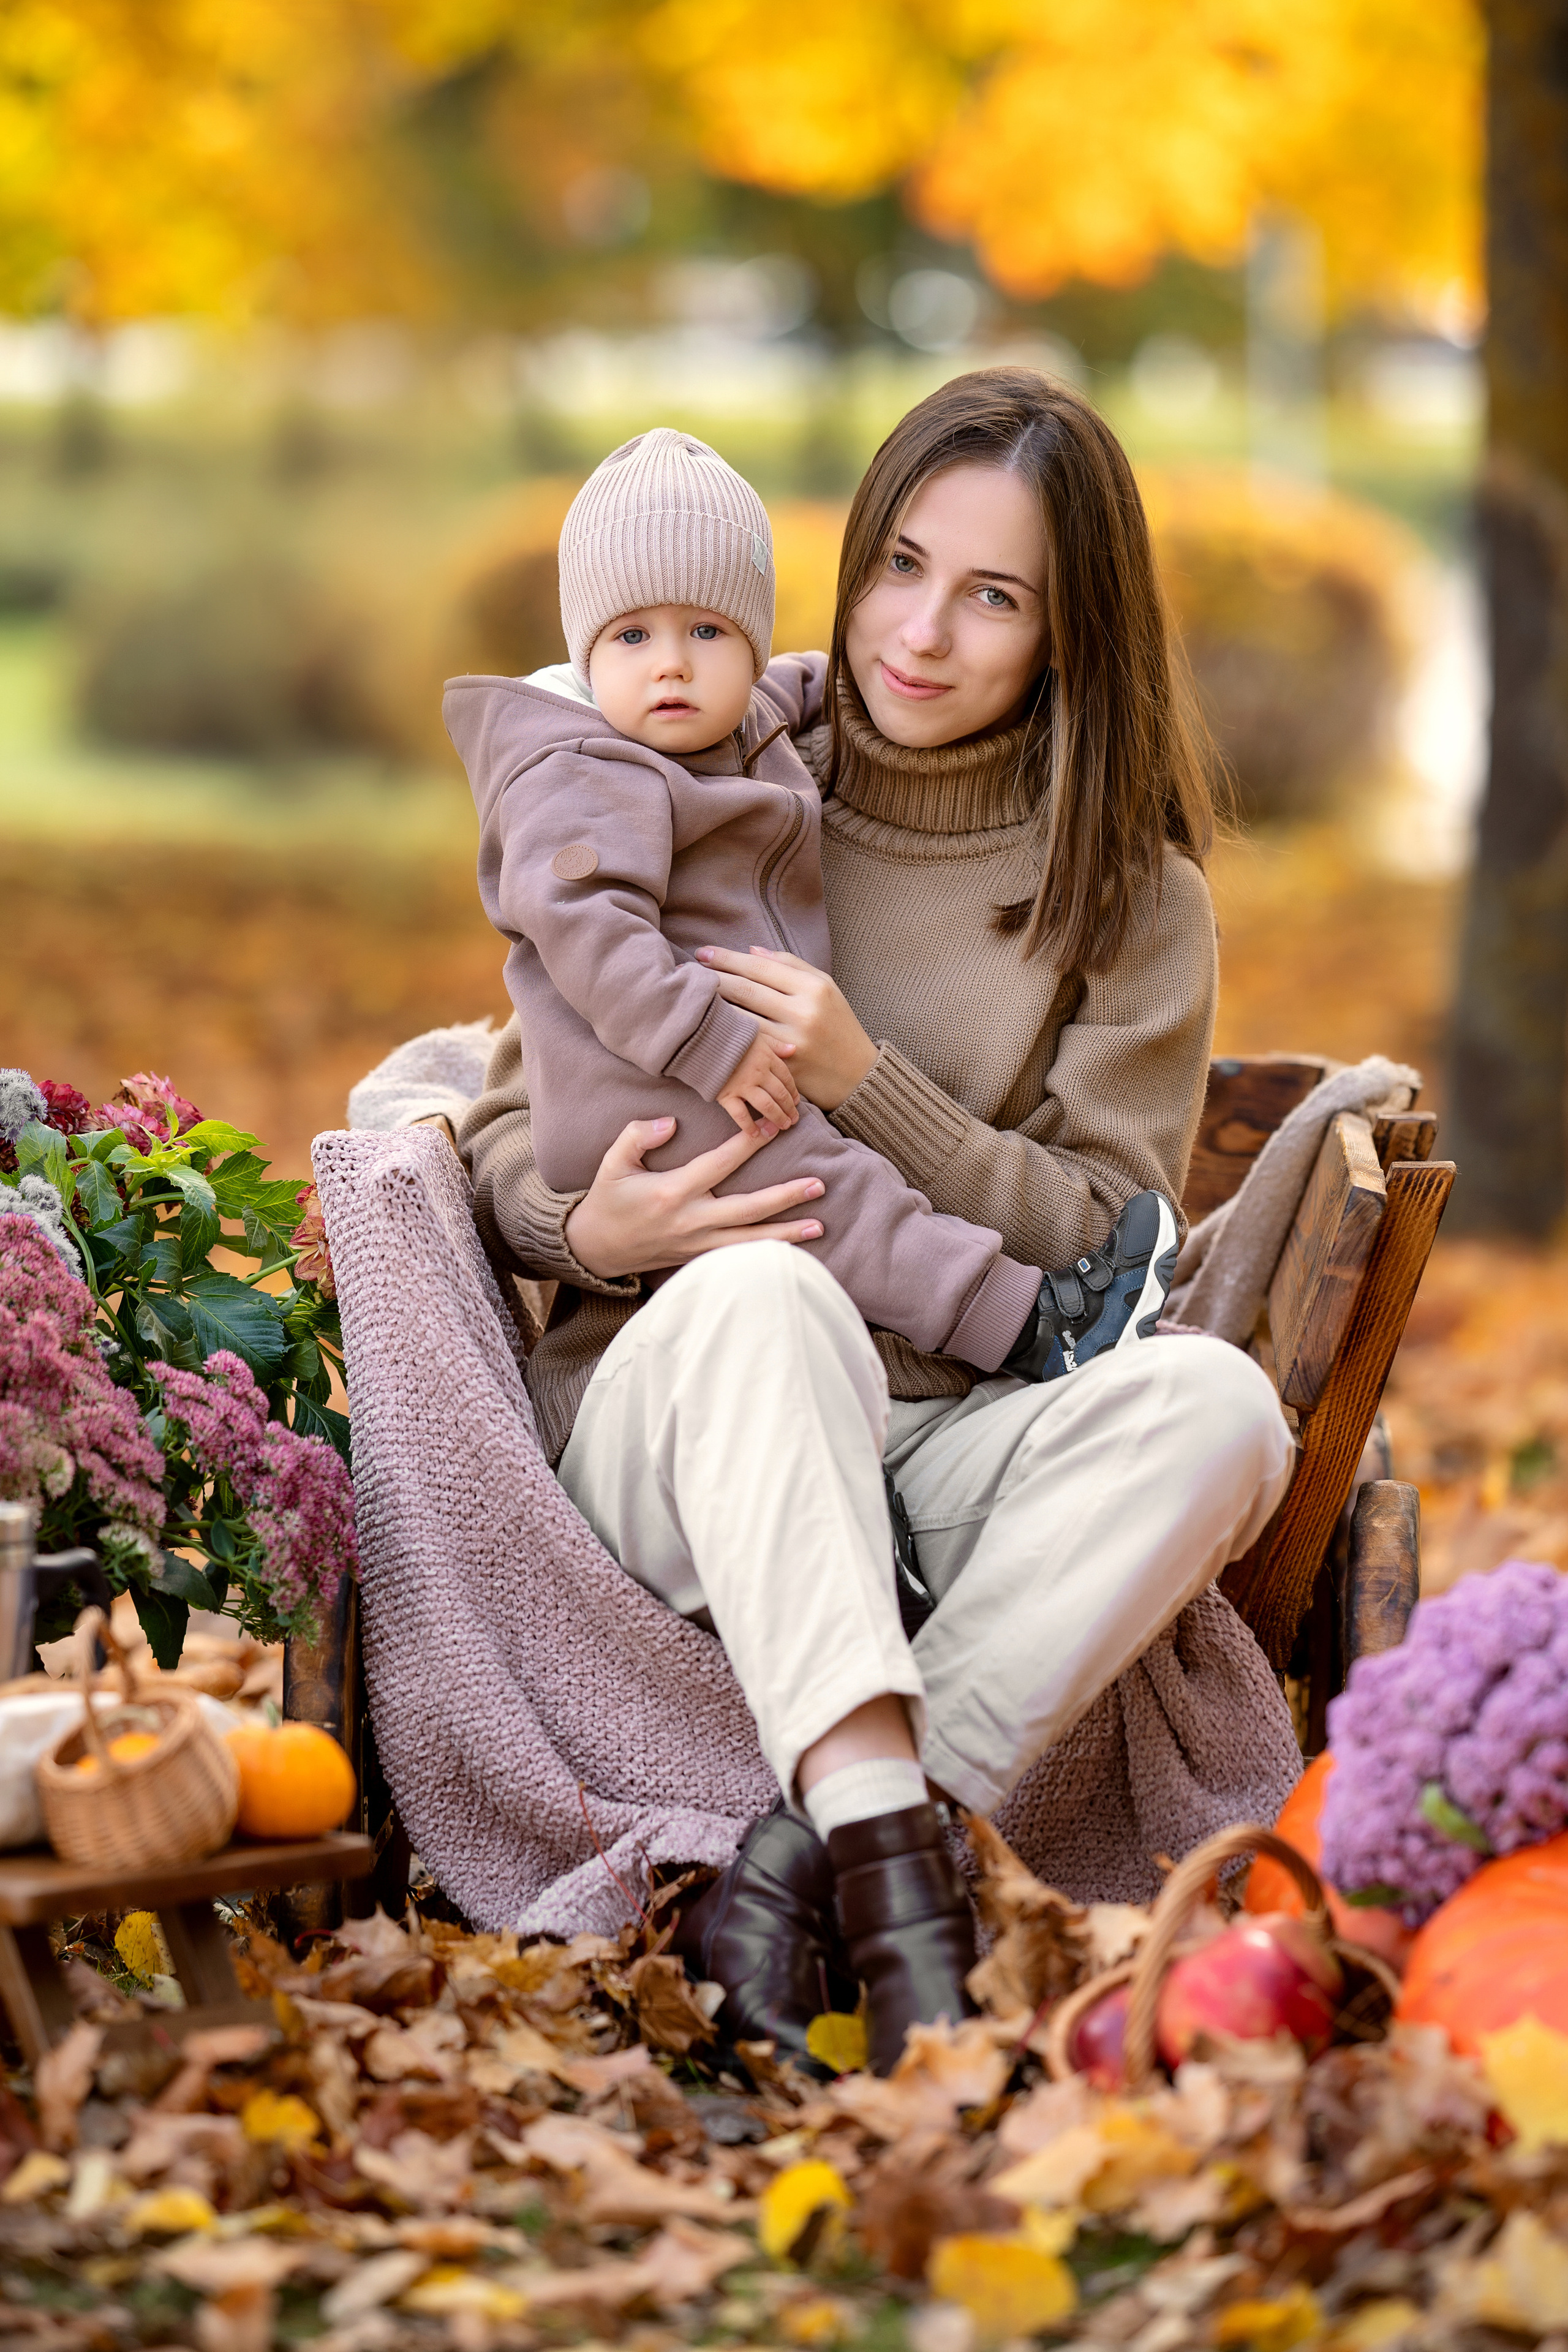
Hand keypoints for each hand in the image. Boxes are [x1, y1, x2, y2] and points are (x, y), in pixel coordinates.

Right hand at [563, 1115, 825, 1280]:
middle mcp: (690, 1222)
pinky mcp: (699, 1260)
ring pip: (749, 1241)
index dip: (747, 1145)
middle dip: (784, 1197)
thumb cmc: (607, 1201)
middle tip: (818, 1184)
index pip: (718, 1165)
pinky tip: (793, 1251)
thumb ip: (637, 1136)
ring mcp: (697, 1245)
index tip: (773, 1128)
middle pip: (747, 1210)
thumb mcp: (612, 1163)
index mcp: (671, 1193)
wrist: (595, 1250)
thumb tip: (670, 1123)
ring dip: (786, 1235)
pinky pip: (739, 1256)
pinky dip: (766, 1254)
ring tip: (820, 1226)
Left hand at [695, 947, 876, 1110]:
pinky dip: (726, 1035)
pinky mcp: (784, 1068)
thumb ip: (791, 966)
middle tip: (688, 971)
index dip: (728, 958)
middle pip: (746, 991)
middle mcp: (804, 1013)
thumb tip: (750, 951)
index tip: (703, 953)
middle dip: (713, 978)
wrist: (857, 1075)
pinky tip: (708, 1027)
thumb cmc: (837, 1025)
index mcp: (815, 988)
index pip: (761, 967)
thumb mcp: (825, 988)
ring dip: (713, 1007)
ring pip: (741, 1019)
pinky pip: (747, 1047)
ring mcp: (792, 1043)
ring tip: (691, 997)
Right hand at [717, 1029, 799, 1136]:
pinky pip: (740, 1115)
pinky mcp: (726, 1094)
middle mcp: (758, 1073)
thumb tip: (793, 1049)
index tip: (796, 1102)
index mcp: (767, 1057)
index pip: (786, 1078)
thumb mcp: (757, 1035)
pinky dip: (749, 1126)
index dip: (793, 1092)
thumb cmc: (730, 1035)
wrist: (702, 1038)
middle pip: (779, 1094)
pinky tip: (755, 1134)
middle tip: (794, 1120)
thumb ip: (776, 1044)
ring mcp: (743, 1085)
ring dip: (777, 1118)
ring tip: (783, 1127)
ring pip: (767, 1106)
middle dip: (789, 1109)